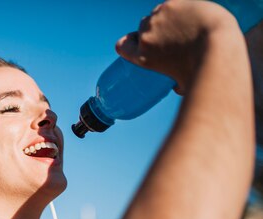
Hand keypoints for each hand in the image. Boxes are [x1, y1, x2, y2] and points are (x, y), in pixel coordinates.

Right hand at [116, 0, 240, 93]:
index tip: (139, 43)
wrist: (218, 49)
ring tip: (188, 25)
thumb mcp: (182, 84)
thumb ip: (176, 85)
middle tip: (174, 35)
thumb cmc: (202, 72)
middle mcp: (146, 36)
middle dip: (155, 29)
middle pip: (143, 26)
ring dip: (168, 17)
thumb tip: (178, 87)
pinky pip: (174, 4)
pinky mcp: (174, 4)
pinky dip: (183, 8)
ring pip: (158, 12)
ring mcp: (159, 17)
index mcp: (142, 57)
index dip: (130, 43)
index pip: (122, 45)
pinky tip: (194, 15)